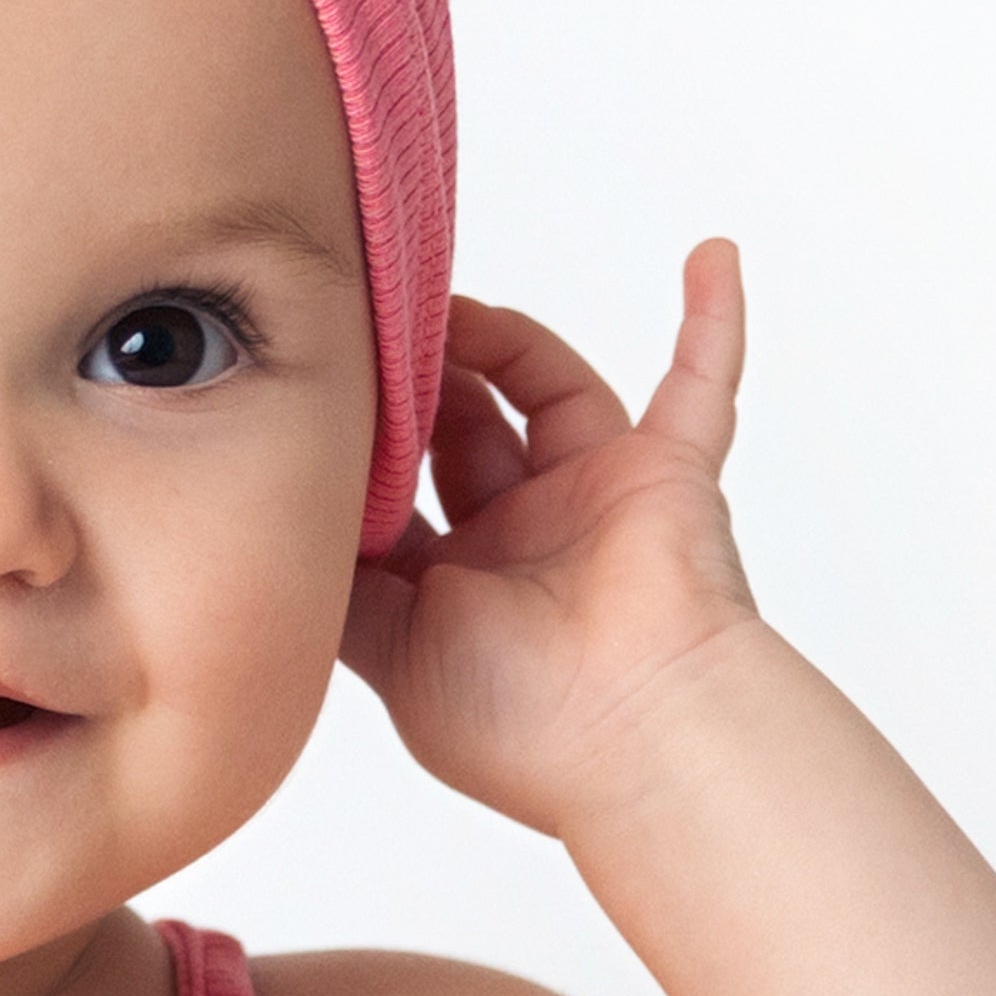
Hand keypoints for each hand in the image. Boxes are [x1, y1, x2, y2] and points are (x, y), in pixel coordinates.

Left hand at [342, 240, 759, 835]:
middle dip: (420, 376)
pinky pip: (702, 387)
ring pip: (548, 386)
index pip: (404, 488)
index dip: (366, 438)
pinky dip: (714, 325)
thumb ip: (341, 581)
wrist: (630, 737)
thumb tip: (282, 516)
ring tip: (445, 300)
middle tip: (373, 324)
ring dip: (502, 339)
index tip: (321, 386)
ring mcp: (600, 500)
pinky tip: (711, 258)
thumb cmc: (517, 717)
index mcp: (459, 585)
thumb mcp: (385, 651)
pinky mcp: (668, 476)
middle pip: (467, 424)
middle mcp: (527, 537)